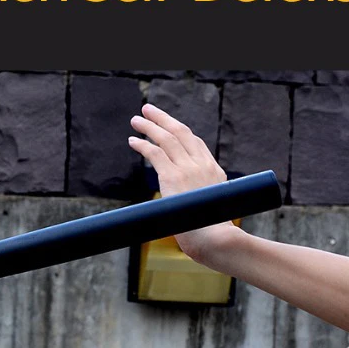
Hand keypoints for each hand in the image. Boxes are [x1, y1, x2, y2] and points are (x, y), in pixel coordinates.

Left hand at [128, 102, 238, 262]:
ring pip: (167, 138)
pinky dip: (143, 145)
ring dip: (149, 127)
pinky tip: (133, 141)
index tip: (168, 125)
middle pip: (181, 133)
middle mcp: (202, 166)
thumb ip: (201, 202)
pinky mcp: (173, 177)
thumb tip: (191, 210)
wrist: (215, 238)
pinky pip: (155, 153)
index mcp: (214, 172)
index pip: (196, 144)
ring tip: (136, 120)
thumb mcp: (213, 211)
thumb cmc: (213, 234)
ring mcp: (188, 169)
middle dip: (163, 119)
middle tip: (148, 110)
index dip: (180, 132)